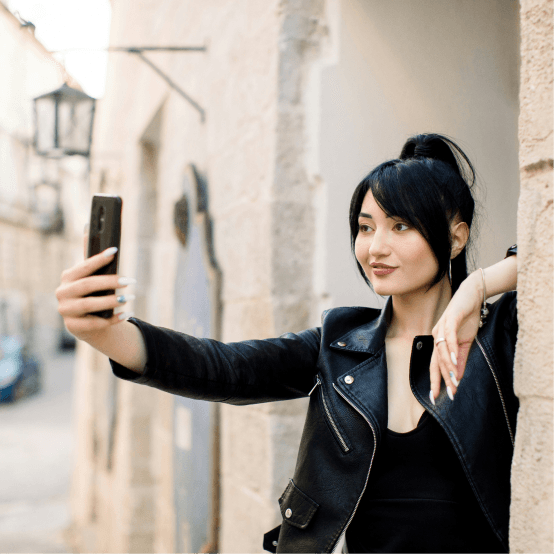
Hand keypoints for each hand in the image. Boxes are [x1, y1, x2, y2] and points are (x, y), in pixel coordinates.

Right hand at [55, 229, 134, 342]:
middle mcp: (63, 293)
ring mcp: (66, 311)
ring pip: (89, 305)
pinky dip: (112, 319)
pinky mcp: (73, 327)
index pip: (83, 267)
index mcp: (68, 277)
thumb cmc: (91, 293)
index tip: (115, 251)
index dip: (99, 259)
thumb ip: (90, 255)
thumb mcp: (90, 275)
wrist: (86, 322)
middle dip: (110, 282)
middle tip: (130, 281)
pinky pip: (94, 323)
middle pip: (87, 286)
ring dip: (111, 301)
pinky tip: (125, 314)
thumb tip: (88, 226)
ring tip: (128, 298)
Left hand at [429, 271, 482, 401]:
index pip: (435, 364)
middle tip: (447, 394)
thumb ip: (460, 358)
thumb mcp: (465, 342)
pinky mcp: (450, 319)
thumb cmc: (467, 318)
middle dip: (440, 379)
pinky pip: (449, 337)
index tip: (437, 397)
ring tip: (454, 382)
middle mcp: (436, 335)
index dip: (435, 380)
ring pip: (442, 351)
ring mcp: (442, 327)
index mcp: (439, 342)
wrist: (471, 295)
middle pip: (436, 361)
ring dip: (448, 367)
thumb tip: (458, 376)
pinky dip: (451, 349)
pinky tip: (455, 360)